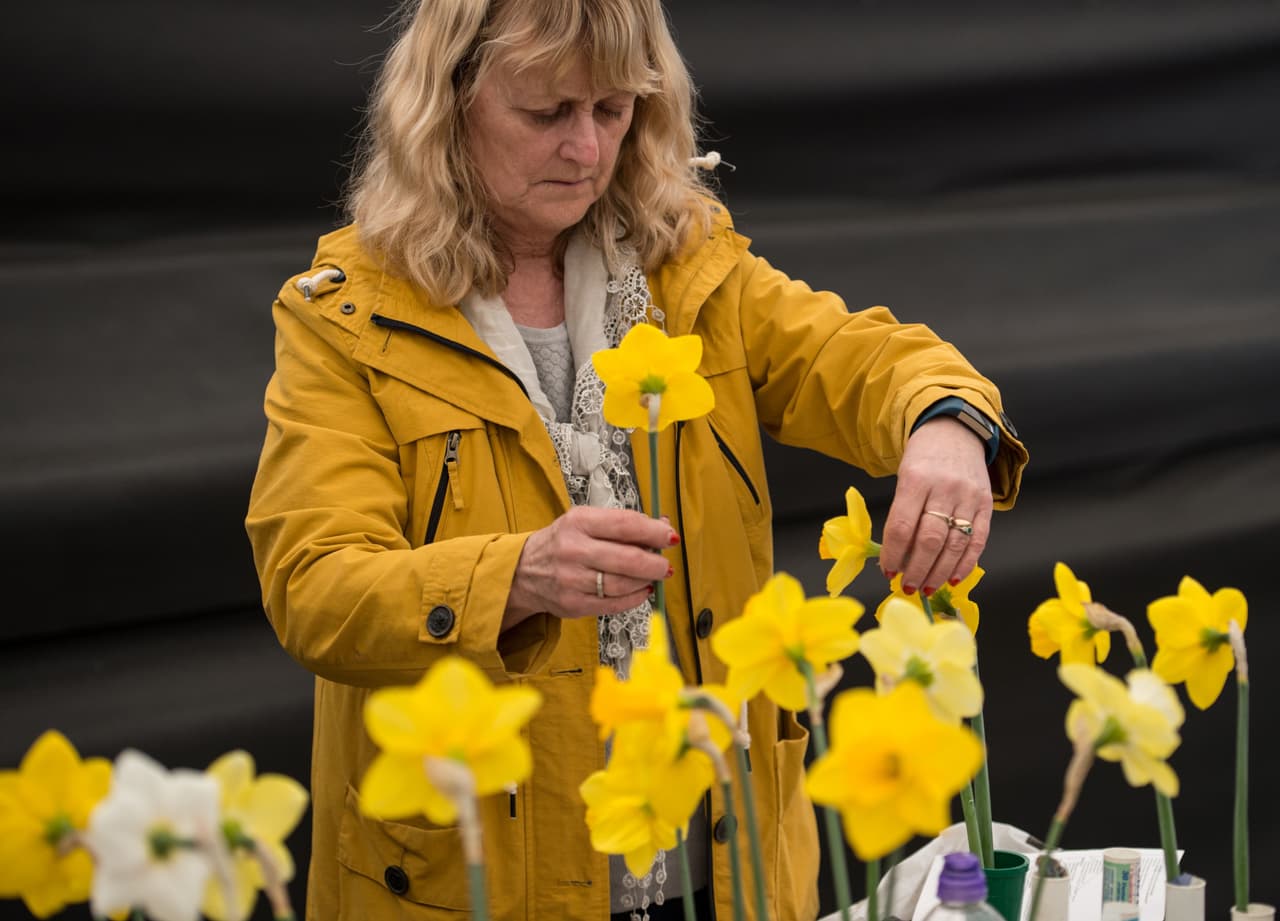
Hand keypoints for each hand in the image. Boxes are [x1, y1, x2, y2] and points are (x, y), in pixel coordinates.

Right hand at [504, 506, 675, 626]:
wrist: (523, 570)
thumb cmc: (562, 542)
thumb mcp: (584, 521)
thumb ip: (621, 523)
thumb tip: (661, 527)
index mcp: (579, 522)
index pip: (625, 525)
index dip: (654, 531)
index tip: (669, 536)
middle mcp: (574, 550)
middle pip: (628, 558)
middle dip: (655, 563)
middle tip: (666, 565)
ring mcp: (572, 580)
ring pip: (623, 584)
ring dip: (646, 581)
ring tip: (653, 577)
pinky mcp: (574, 604)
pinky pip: (614, 604)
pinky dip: (634, 598)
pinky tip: (641, 590)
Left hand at [879, 416, 992, 595]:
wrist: (955, 431)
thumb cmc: (923, 460)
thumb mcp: (904, 478)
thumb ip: (902, 514)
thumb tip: (898, 559)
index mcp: (915, 479)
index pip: (902, 526)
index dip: (894, 554)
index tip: (888, 572)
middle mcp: (944, 488)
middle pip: (930, 539)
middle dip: (917, 570)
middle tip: (908, 587)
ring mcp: (968, 496)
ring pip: (954, 544)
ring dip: (939, 573)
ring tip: (926, 588)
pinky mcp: (986, 504)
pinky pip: (978, 540)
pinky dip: (966, 564)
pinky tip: (953, 579)